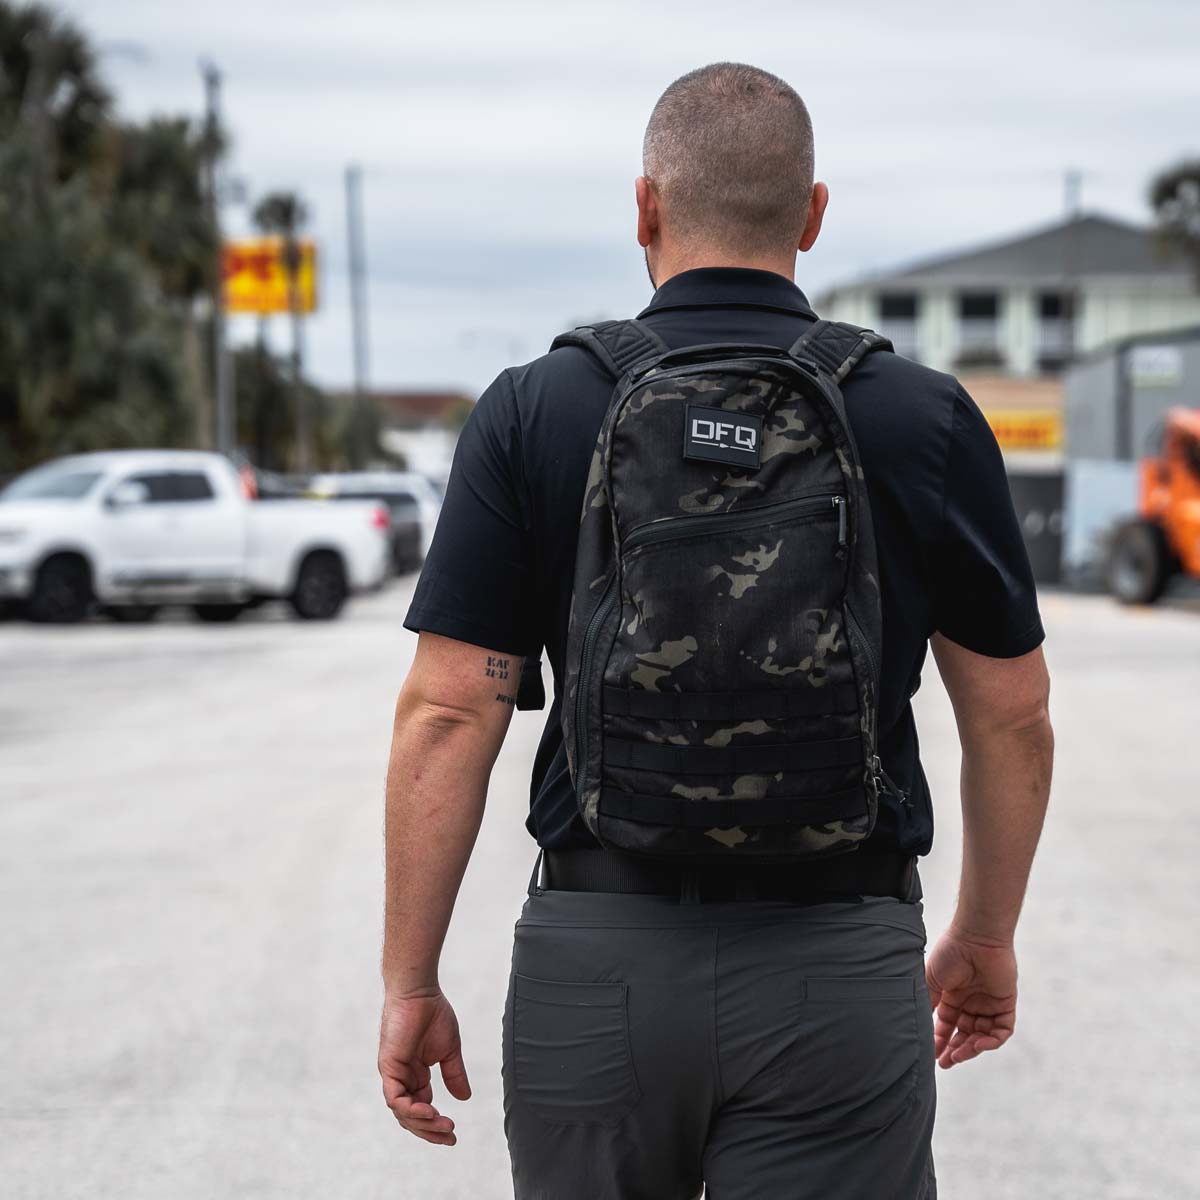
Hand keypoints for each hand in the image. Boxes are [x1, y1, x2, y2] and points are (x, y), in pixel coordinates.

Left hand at [378, 989, 470, 1144]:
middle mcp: (402, 1078)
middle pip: (411, 1117)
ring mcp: (394, 1074)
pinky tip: (429, 1112)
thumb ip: (454, 1073)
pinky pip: (395, 1098)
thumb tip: (464, 1098)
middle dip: (430, 1131)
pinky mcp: (388, 1067)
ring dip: (423, 1123)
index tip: (454, 1134)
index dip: (435, 1125)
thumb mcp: (449, 1050)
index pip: (421, 1109)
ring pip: (402, 1112)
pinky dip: (410, 1109)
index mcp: (415, 1075)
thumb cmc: (432, 1014)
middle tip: (451, 1138)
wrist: (419, 992)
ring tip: (444, 1125)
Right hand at [925, 929, 1016, 1069]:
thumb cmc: (950, 954)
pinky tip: (978, 1044)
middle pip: (965, 1033)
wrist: (975, 938)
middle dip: (955, 1050)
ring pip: (982, 1035)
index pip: (947, 1024)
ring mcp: (989, 1003)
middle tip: (945, 1062)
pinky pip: (1002, 1030)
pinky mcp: (1006, 1004)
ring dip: (971, 1048)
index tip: (933, 1054)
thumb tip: (921, 1026)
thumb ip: (929, 1003)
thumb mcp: (932, 980)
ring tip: (958, 1055)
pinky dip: (991, 1041)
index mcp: (953, 995)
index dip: (940, 1040)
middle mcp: (971, 1001)